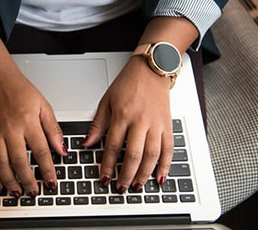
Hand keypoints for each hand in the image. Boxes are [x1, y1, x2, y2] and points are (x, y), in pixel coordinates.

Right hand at [0, 66, 66, 197]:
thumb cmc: (21, 91)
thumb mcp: (44, 106)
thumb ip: (53, 130)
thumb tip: (62, 150)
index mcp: (28, 122)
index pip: (40, 151)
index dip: (47, 170)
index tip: (52, 182)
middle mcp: (11, 129)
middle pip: (19, 161)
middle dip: (27, 180)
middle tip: (34, 193)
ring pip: (1, 163)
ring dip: (9, 181)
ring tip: (17, 192)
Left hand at [82, 56, 173, 192]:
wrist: (152, 69)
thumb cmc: (129, 83)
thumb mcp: (107, 100)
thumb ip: (98, 124)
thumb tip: (87, 143)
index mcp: (123, 115)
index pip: (113, 146)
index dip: (108, 165)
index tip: (104, 177)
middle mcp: (140, 121)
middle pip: (133, 154)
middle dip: (126, 175)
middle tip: (120, 187)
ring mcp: (156, 124)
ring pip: (152, 155)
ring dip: (144, 174)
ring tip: (137, 186)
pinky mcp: (167, 125)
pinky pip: (169, 149)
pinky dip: (166, 165)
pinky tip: (160, 177)